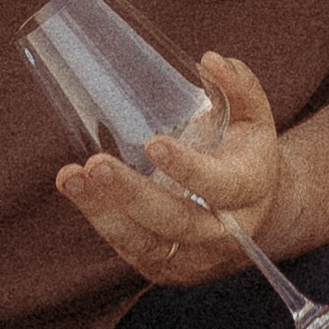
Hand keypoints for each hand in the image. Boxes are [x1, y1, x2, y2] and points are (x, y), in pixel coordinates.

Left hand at [58, 46, 290, 285]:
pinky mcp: (166, 269)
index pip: (221, 186)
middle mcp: (225, 233)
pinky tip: (77, 191)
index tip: (153, 144)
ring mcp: (194, 258)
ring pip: (146, 245)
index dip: (188, 169)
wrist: (258, 215)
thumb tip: (210, 60)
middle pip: (178, 222)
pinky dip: (101, 222)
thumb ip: (238, 86)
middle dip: (133, 196)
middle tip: (97, 164)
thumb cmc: (247, 156)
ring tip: (70, 179)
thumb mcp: (254, 118)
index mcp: (251, 190)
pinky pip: (130, 251)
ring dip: (103, 213)